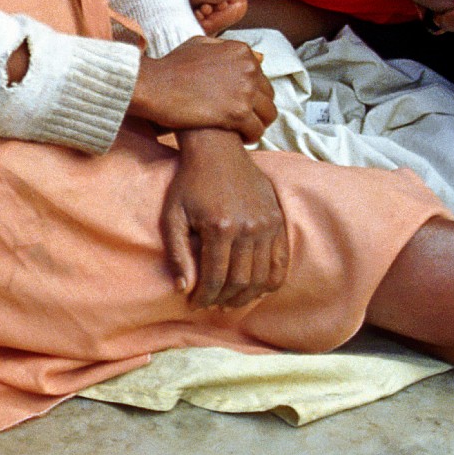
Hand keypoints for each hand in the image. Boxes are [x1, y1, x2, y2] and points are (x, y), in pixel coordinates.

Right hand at [129, 36, 275, 140]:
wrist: (154, 86)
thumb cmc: (171, 67)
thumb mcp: (199, 45)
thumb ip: (226, 48)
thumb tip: (258, 57)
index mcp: (241, 51)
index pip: (262, 78)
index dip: (251, 94)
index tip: (237, 103)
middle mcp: (248, 68)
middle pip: (268, 96)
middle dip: (256, 109)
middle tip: (239, 119)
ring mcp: (245, 90)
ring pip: (268, 115)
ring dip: (256, 124)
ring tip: (241, 130)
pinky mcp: (238, 112)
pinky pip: (257, 131)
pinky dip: (250, 137)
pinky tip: (236, 137)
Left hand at [162, 130, 289, 307]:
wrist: (218, 150)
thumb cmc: (190, 183)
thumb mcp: (173, 216)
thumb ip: (177, 254)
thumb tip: (183, 290)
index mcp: (220, 227)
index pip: (215, 278)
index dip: (205, 297)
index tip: (196, 304)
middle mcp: (248, 227)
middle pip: (240, 281)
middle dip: (225, 300)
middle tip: (213, 305)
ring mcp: (267, 224)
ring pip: (262, 276)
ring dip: (247, 296)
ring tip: (232, 301)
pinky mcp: (277, 220)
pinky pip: (280, 261)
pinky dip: (270, 281)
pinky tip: (257, 289)